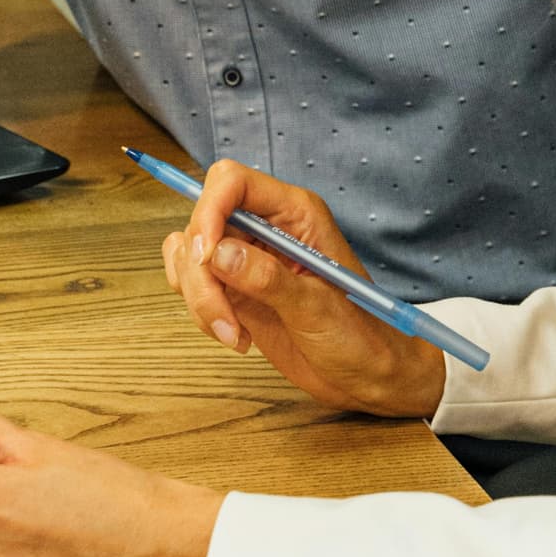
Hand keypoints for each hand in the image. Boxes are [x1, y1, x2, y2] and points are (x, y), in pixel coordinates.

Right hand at [163, 162, 444, 419]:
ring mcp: (245, 258)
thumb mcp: (317, 308)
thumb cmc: (358, 335)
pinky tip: (234, 335)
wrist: (365, 374)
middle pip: (202, 221)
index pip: (232, 182)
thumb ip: (268, 278)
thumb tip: (218, 253)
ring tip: (233, 333)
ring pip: (190, 254)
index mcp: (294, 214)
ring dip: (198, 296)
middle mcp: (265, 228)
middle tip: (223, 316)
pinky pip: (191, 281)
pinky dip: (199, 309)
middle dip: (200, 270)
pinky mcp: (232, 287)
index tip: (206, 256)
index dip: (210, 210)